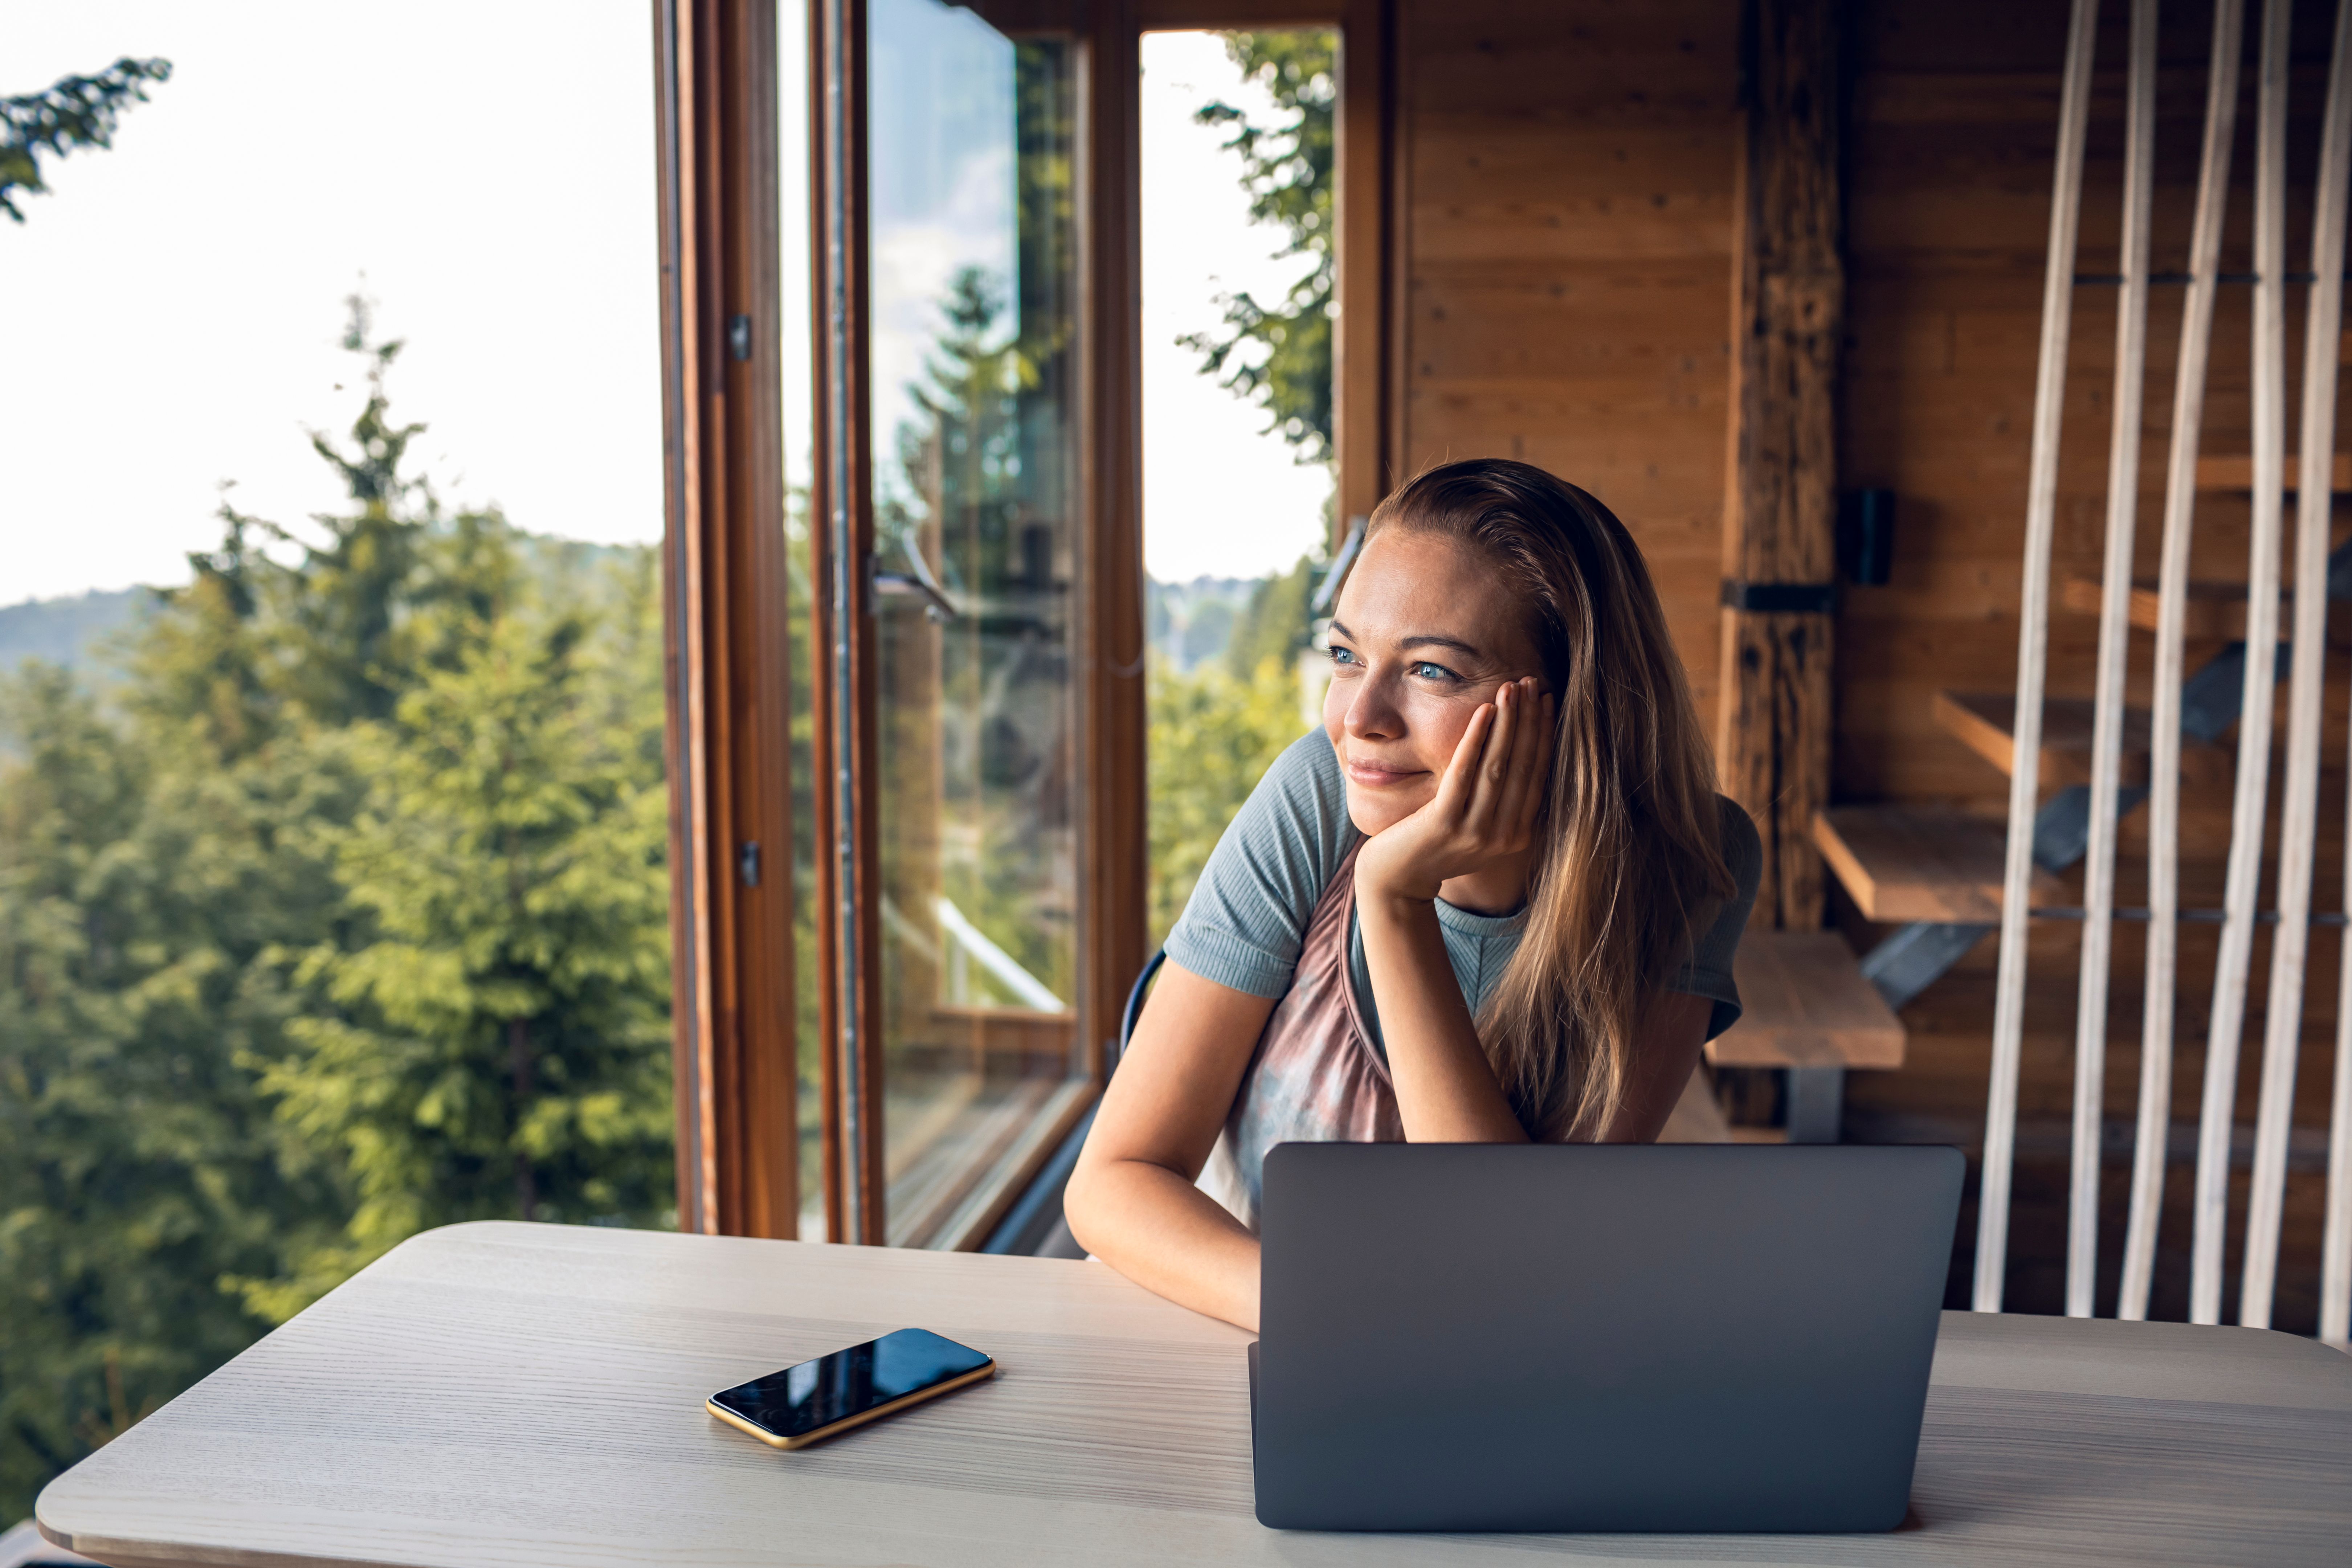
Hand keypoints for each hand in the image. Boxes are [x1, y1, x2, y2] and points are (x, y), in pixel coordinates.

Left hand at [1354, 677, 1554, 904]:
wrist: (1397, 879)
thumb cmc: (1436, 843)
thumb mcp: (1478, 824)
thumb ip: (1502, 799)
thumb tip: (1524, 750)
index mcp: (1517, 835)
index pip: (1538, 775)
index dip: (1544, 734)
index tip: (1547, 699)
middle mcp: (1503, 837)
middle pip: (1522, 767)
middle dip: (1530, 720)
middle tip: (1532, 683)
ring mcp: (1475, 833)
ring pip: (1498, 767)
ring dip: (1508, 723)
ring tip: (1512, 687)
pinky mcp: (1444, 825)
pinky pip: (1464, 773)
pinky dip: (1476, 739)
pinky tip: (1484, 711)